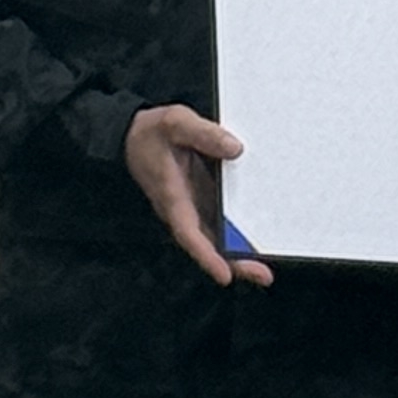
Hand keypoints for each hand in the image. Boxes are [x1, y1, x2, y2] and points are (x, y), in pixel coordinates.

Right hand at [123, 104, 265, 287]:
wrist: (133, 135)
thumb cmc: (152, 131)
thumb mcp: (175, 122)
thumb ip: (204, 134)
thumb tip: (235, 149)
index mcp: (172, 195)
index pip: (188, 232)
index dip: (206, 256)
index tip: (224, 274)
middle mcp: (182, 209)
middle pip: (206, 244)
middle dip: (233, 262)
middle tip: (263, 275)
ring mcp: (192, 206)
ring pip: (214, 238)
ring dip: (238, 254)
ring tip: (264, 268)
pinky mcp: (200, 199)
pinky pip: (218, 223)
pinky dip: (236, 234)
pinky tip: (257, 239)